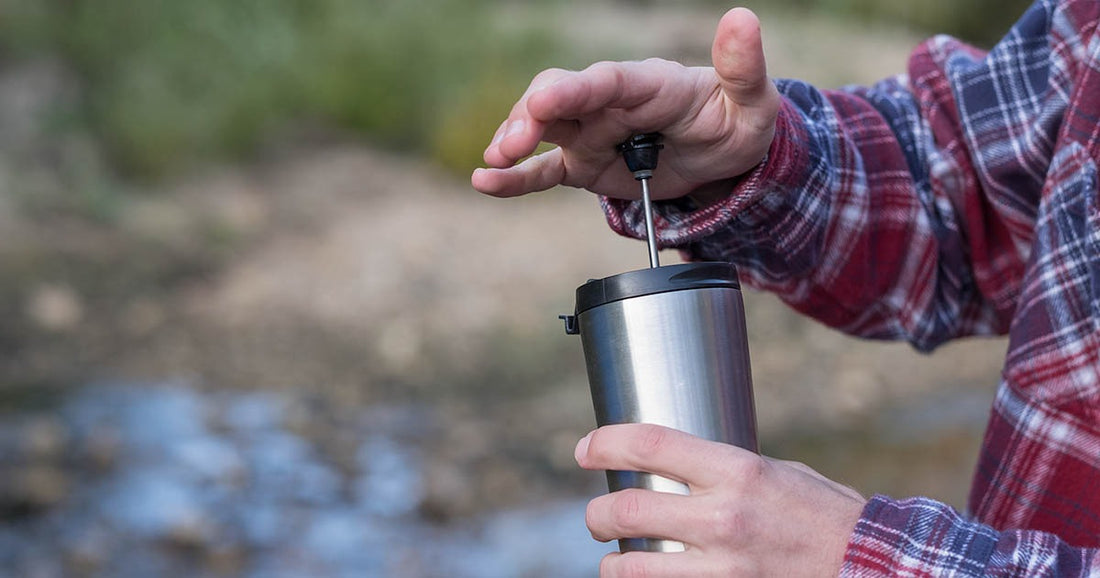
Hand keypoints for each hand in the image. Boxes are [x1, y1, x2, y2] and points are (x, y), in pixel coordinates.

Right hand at [471, 8, 779, 200]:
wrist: (724, 155)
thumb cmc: (735, 120)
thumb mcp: (752, 100)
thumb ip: (743, 66)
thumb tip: (742, 19)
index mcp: (646, 83)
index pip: (605, 81)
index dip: (574, 89)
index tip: (545, 98)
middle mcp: (609, 103)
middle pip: (559, 97)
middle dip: (530, 116)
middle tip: (513, 146)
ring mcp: (592, 133)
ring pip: (541, 128)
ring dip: (514, 140)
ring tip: (496, 163)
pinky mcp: (584, 164)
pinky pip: (543, 170)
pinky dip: (514, 179)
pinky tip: (486, 183)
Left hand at [575, 424, 865, 576]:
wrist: (870, 565)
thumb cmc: (824, 515)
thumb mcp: (776, 473)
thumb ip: (723, 472)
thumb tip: (674, 467)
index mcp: (737, 471)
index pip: (650, 444)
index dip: (605, 442)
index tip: (584, 449)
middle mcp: (724, 517)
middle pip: (626, 510)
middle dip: (597, 514)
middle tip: (597, 516)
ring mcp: (724, 567)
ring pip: (632, 568)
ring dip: (613, 564)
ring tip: (615, 559)